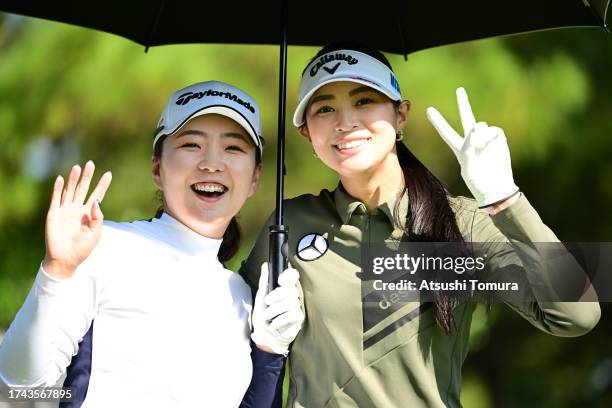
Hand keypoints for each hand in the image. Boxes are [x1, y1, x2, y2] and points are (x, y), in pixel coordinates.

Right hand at [43, 161, 111, 278]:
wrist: (65, 259)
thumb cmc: (82, 248)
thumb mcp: (96, 232)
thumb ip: (98, 217)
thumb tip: (96, 201)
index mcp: (88, 214)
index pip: (97, 195)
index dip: (102, 185)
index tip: (109, 173)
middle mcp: (77, 209)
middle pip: (83, 188)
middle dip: (87, 176)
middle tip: (91, 163)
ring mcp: (65, 210)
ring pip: (70, 190)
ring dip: (73, 179)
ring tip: (78, 167)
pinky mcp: (54, 214)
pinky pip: (56, 198)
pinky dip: (58, 188)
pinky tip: (60, 179)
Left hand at [251, 263, 303, 354]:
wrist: (264, 336)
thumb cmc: (263, 316)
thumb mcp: (260, 297)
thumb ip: (264, 280)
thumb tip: (266, 265)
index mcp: (284, 288)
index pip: (293, 276)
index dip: (289, 275)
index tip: (280, 280)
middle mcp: (292, 295)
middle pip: (291, 289)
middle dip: (276, 296)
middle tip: (267, 302)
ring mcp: (297, 306)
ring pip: (291, 302)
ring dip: (275, 310)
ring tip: (267, 316)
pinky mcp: (299, 318)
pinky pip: (292, 313)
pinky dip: (280, 319)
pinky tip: (274, 324)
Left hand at [426, 87, 518, 207]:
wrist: (496, 188)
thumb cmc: (478, 181)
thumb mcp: (467, 165)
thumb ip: (469, 145)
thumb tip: (477, 128)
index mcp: (460, 148)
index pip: (446, 132)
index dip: (438, 121)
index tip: (428, 109)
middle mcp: (472, 141)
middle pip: (466, 118)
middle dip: (463, 103)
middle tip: (459, 90)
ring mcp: (486, 139)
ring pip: (480, 126)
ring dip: (479, 135)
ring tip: (480, 148)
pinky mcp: (498, 139)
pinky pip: (494, 130)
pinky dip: (491, 136)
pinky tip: (492, 146)